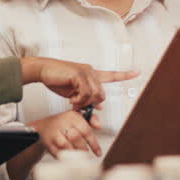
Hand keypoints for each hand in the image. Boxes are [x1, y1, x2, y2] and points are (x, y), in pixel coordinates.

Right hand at [20, 57, 137, 107]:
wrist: (43, 70)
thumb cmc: (56, 79)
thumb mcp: (74, 92)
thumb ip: (86, 98)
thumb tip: (99, 108)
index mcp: (91, 74)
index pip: (111, 75)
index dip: (124, 75)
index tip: (136, 73)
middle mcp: (90, 71)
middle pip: (101, 94)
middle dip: (91, 104)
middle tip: (78, 105)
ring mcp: (85, 72)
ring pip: (95, 95)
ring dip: (84, 103)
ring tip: (73, 101)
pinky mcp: (78, 74)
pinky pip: (86, 93)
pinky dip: (79, 100)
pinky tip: (72, 99)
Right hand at [31, 109, 103, 156]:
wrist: (43, 128)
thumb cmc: (64, 124)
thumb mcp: (77, 117)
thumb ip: (91, 120)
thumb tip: (99, 125)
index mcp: (72, 116)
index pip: (86, 130)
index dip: (94, 143)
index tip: (98, 153)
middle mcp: (62, 123)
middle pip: (76, 138)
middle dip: (83, 149)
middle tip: (86, 155)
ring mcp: (54, 133)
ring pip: (66, 146)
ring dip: (74, 153)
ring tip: (78, 157)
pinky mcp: (47, 142)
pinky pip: (57, 152)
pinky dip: (65, 157)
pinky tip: (68, 158)